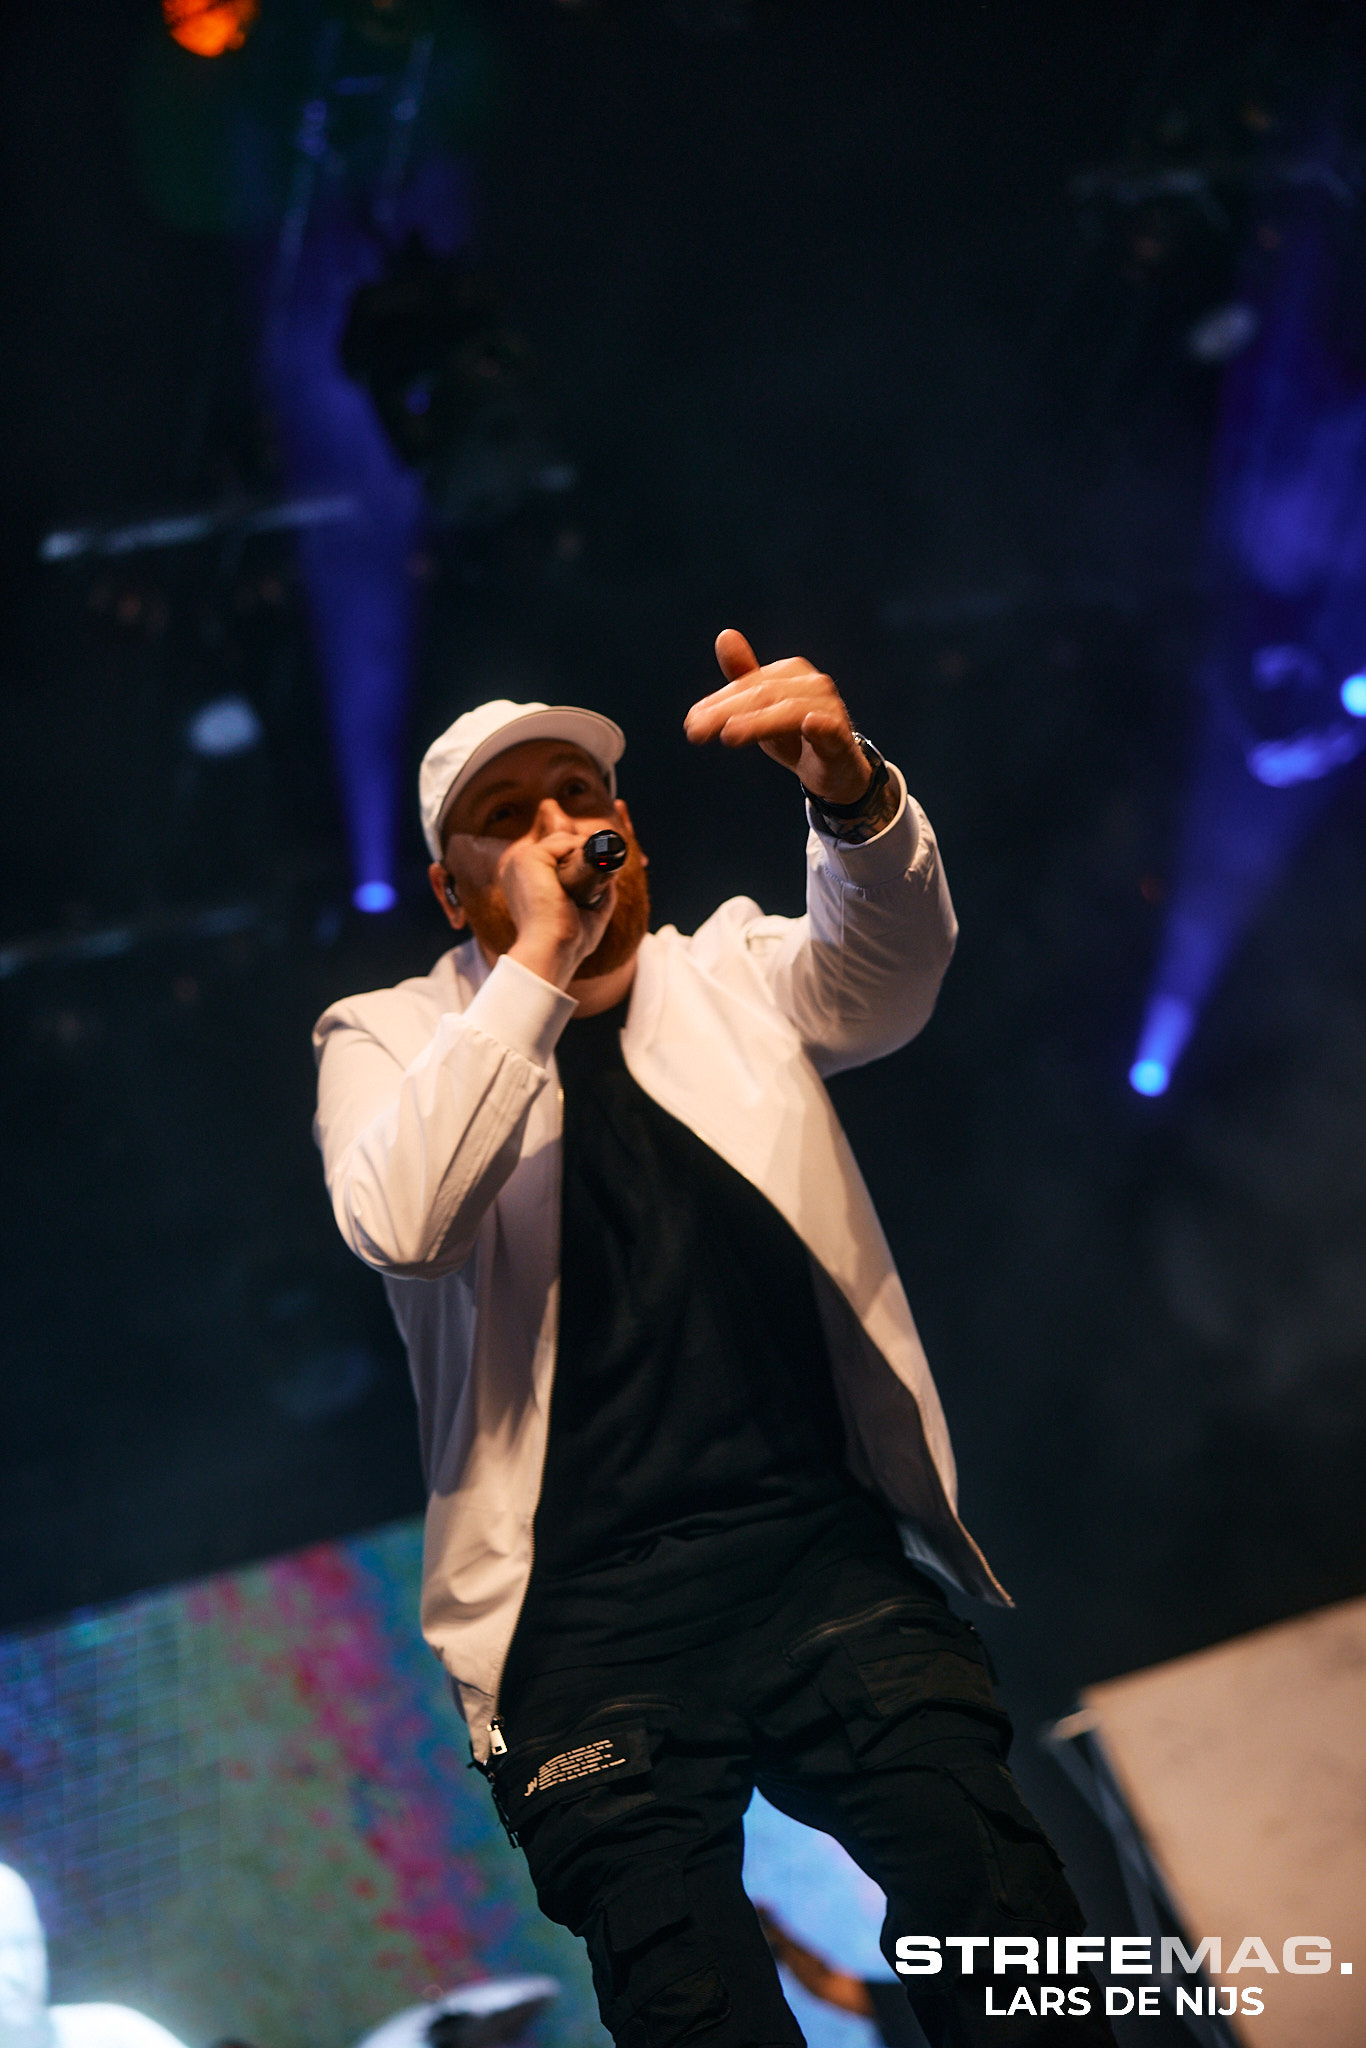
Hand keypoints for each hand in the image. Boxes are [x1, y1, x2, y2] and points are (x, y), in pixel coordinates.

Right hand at [493, 811, 618, 989]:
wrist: (553, 951)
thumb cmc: (567, 943)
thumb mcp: (588, 915)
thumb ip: (600, 894)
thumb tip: (613, 877)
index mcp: (525, 881)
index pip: (555, 856)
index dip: (578, 860)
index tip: (598, 872)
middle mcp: (518, 869)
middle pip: (560, 844)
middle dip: (584, 853)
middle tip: (601, 874)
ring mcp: (521, 861)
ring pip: (563, 840)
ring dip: (584, 851)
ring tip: (591, 877)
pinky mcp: (528, 858)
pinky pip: (563, 841)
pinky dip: (580, 849)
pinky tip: (584, 871)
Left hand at [683, 629, 871, 805]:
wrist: (836, 767)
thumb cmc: (795, 734)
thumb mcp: (763, 707)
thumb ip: (743, 675)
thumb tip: (724, 635)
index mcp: (790, 672)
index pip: (749, 684)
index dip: (718, 702)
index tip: (690, 721)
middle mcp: (812, 684)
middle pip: (763, 695)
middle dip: (726, 713)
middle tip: (695, 732)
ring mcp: (829, 708)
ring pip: (789, 711)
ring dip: (757, 723)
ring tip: (728, 735)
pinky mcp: (841, 737)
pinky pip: (830, 729)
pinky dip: (820, 725)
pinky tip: (809, 724)